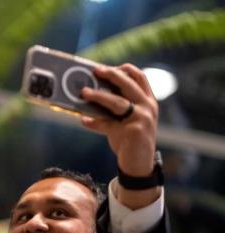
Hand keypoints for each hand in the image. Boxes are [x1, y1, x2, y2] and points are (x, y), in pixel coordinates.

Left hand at [79, 64, 160, 208]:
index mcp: (148, 101)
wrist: (140, 164)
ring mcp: (141, 119)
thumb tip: (92, 94)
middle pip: (128, 84)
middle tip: (95, 71)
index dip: (125, 69)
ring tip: (84, 92)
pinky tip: (83, 120)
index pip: (140, 77)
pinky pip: (107, 124)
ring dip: (98, 96)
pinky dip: (93, 122)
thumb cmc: (131, 139)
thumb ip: (119, 106)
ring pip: (117, 102)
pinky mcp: (132, 132)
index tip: (107, 67)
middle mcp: (147, 107)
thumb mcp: (130, 119)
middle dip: (111, 75)